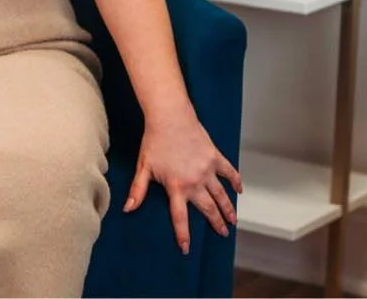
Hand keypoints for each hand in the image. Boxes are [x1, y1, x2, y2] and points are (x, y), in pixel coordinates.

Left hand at [124, 107, 242, 254]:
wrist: (169, 117)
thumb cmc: (154, 140)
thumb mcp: (143, 167)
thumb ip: (137, 190)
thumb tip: (127, 208)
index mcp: (176, 187)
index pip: (180, 217)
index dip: (183, 235)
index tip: (187, 249)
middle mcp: (195, 182)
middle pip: (208, 209)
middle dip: (216, 223)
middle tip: (223, 233)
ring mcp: (207, 170)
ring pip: (221, 195)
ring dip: (228, 209)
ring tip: (233, 220)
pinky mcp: (215, 157)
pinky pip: (229, 172)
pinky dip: (236, 181)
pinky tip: (239, 189)